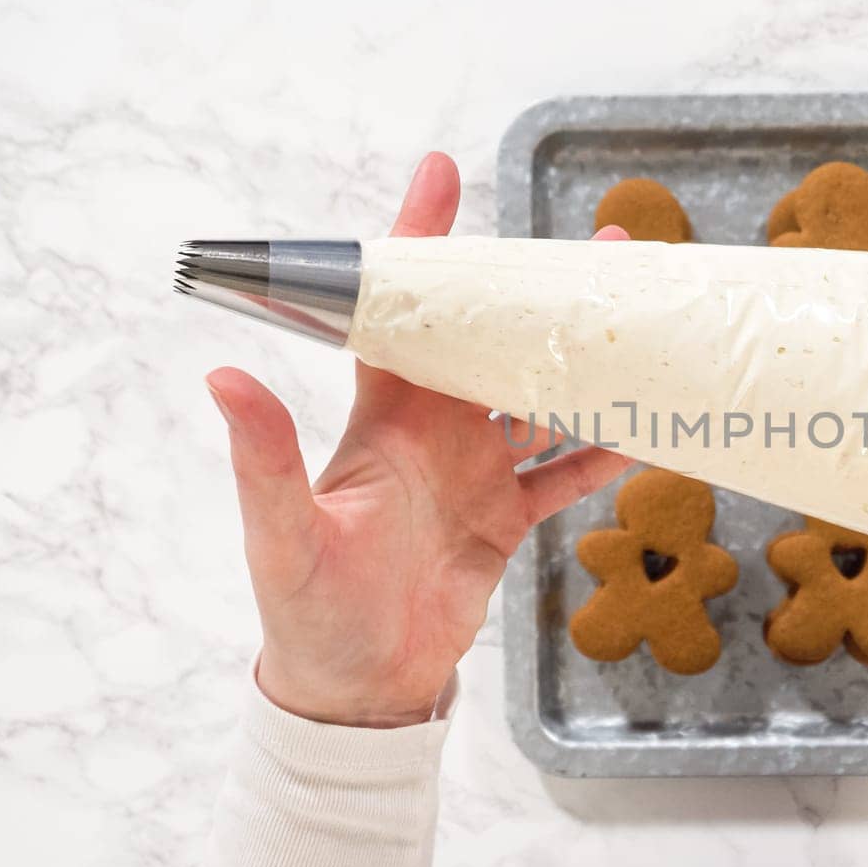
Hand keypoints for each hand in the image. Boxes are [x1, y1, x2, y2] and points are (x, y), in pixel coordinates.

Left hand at [206, 152, 633, 726]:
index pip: (397, 315)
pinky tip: (646, 424)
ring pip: (540, 398)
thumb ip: (265, 460)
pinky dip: (604, 450)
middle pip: (491, 343)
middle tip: (596, 242)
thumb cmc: (307, 611)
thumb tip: (221, 377)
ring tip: (635, 317)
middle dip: (536, 293)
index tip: (441, 176)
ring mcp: (475, 472)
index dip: (416, 246)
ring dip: (583, 360)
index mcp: (383, 418)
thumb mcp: (284, 535)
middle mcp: (434, 431)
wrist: (357, 689)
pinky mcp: (506, 517)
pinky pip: (565, 473)